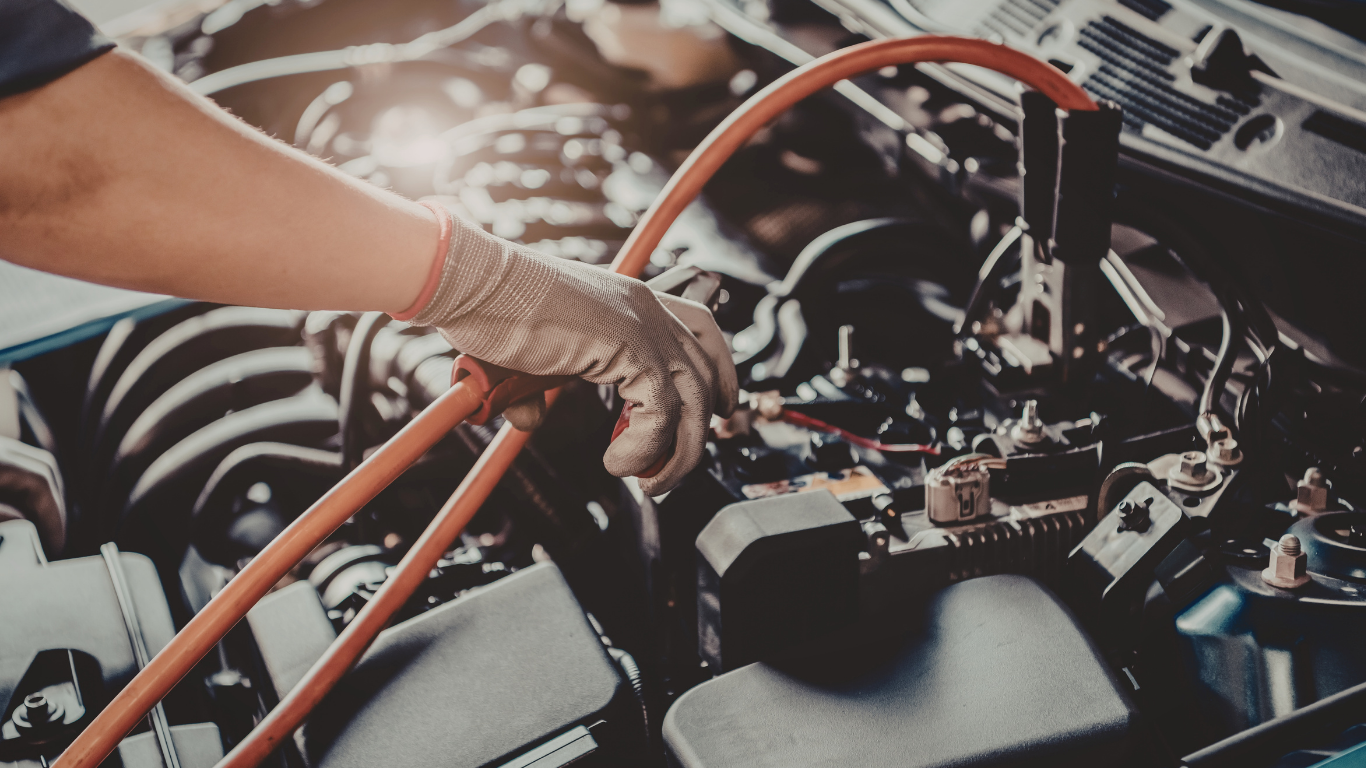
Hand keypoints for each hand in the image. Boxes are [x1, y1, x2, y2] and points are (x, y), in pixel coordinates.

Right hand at [404, 212, 737, 494]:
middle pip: (708, 374)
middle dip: (701, 430)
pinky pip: (662, 414)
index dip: (720, 375)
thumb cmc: (488, 308)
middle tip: (670, 469)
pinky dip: (645, 449)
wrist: (472, 283)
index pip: (702, 332)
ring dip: (675, 454)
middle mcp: (646, 308)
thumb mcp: (526, 357)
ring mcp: (643, 326)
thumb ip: (539, 388)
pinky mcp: (631, 347)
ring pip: (694, 402)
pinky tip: (617, 463)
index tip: (720, 412)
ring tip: (645, 480)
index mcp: (631, 299)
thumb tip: (530, 417)